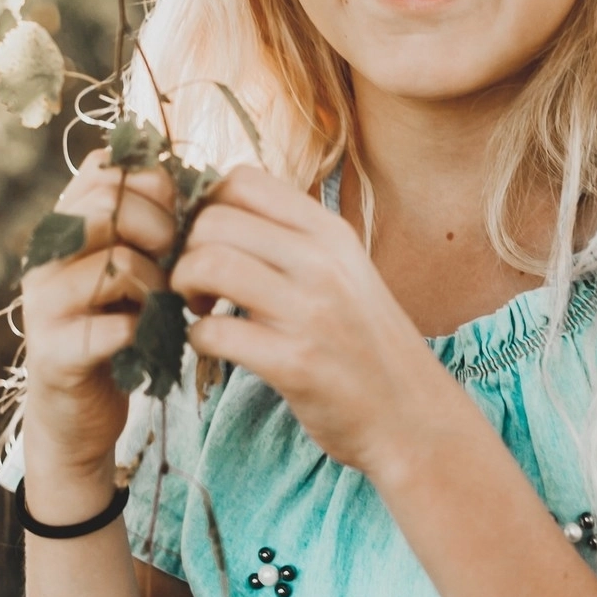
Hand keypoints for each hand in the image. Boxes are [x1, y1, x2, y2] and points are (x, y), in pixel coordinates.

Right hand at [21, 148, 176, 478]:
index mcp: (61, 226)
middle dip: (160, 226)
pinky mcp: (56, 353)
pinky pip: (115, 326)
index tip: (178, 216)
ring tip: (166, 304)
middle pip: (106, 204)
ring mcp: (43, 305)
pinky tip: (151, 337)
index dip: (154, 184)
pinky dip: (146, 330)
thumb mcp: (130, 265)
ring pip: (116, 263)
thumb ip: (146, 222)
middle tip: (177, 259)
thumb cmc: (116, 326)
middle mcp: (43, 257)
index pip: (103, 168)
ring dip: (158, 283)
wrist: (78, 411)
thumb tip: (188, 178)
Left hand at [168, 165, 457, 476]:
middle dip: (184, 250)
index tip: (204, 240)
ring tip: (199, 309)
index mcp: (330, 232)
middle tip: (194, 283)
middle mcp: (323, 262)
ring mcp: (312, 311)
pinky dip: (197, 338)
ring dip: (183, 287)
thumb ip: (292, 241)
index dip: (204, 206)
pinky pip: (216, 332)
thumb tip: (218, 214)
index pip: (243, 180)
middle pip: (214, 219)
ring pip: (209, 264)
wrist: (413, 417)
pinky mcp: (297, 363)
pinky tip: (213, 348)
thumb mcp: (344, 272)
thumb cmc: (365, 344)